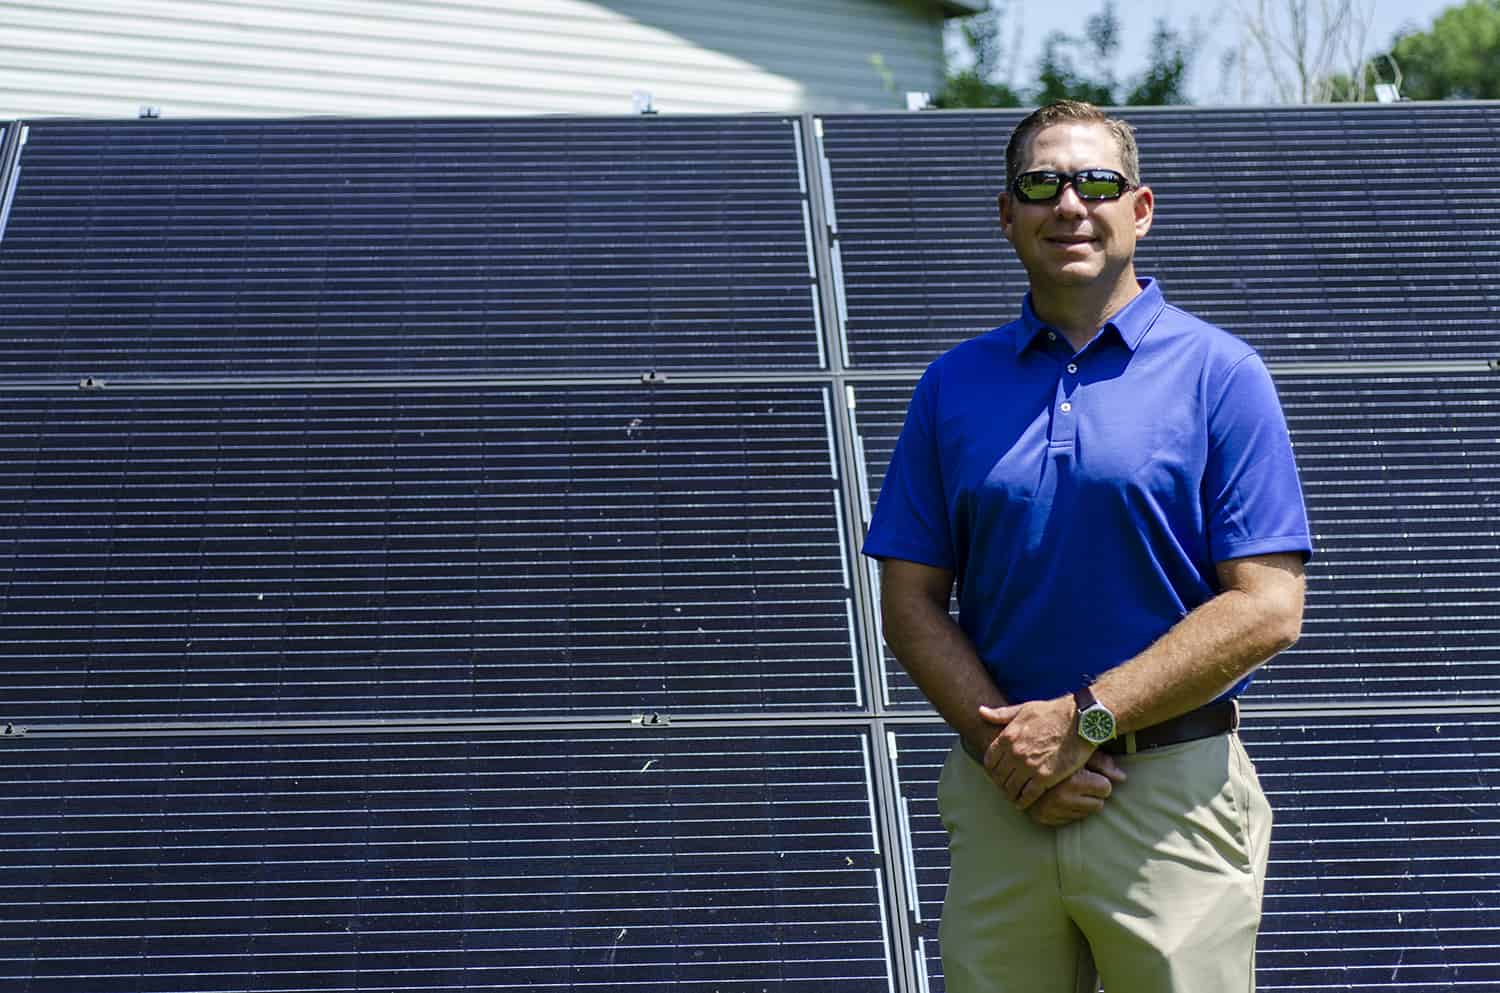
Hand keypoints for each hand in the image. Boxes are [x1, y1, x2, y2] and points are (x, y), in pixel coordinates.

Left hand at [979, 696, 1095, 809]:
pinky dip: (1024, 801)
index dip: (992, 770)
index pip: (989, 761)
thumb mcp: (1024, 709)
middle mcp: (1015, 752)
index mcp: (1008, 736)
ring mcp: (1029, 765)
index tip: (997, 774)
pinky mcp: (1045, 777)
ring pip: (1011, 788)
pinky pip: (1028, 795)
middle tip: (1006, 788)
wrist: (1081, 719)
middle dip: (1001, 784)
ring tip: (1014, 797)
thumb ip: (1001, 714)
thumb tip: (980, 712)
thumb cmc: (1054, 712)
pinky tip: (1025, 803)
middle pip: (998, 777)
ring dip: (1011, 795)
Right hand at [1026, 752, 1126, 826]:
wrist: (1018, 753)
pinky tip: (1058, 796)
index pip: (1105, 789)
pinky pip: (1068, 820)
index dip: (1100, 780)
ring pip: (1085, 813)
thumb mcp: (1078, 750)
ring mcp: (1050, 810)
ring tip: (1067, 786)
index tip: (1090, 772)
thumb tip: (1123, 778)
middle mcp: (1060, 798)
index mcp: (1071, 780)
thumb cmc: (1055, 747)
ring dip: (1080, 801)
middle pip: (1098, 804)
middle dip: (1092, 793)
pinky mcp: (1042, 817)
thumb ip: (1102, 763)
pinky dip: (1066, 810)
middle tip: (1078, 779)